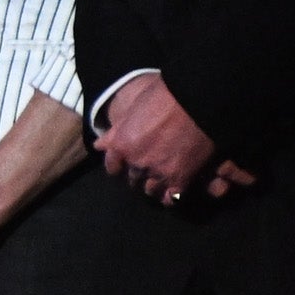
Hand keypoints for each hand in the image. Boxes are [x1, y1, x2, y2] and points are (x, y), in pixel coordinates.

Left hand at [96, 75, 224, 205]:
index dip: (117, 165)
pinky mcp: (180, 179)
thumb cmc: (164, 96)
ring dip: (152, 186)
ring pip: (150, 189)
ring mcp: (158, 172)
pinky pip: (171, 197)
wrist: (195, 102)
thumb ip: (117, 130)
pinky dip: (170, 197)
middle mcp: (137, 162)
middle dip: (137, 176)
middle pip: (133, 178)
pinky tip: (171, 194)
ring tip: (158, 183)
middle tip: (144, 172)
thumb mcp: (133, 109)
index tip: (122, 165)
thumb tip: (99, 145)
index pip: (112, 165)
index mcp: (121, 144)